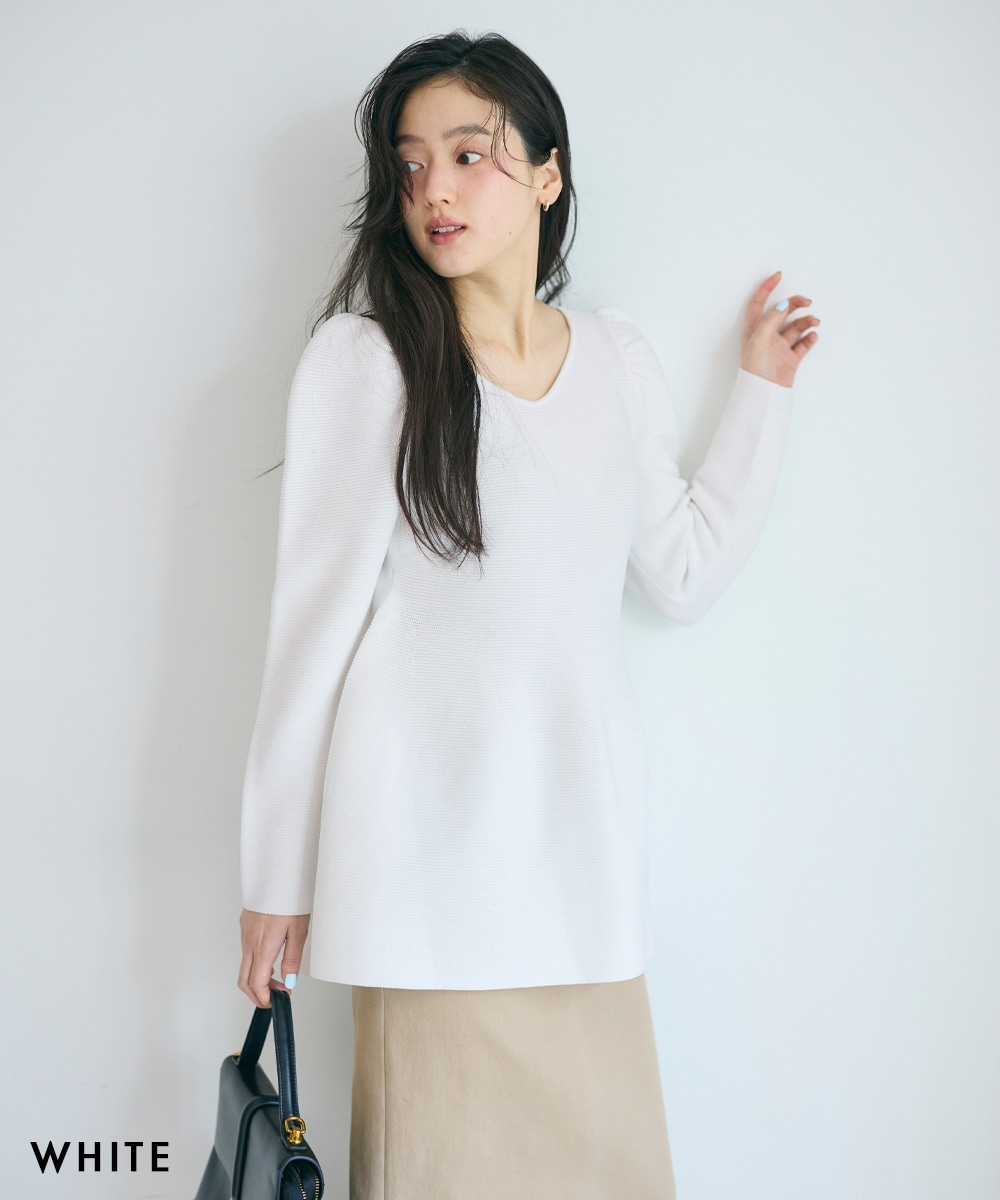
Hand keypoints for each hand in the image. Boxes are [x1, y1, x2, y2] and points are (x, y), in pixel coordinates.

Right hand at [238, 908, 310, 1007]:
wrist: (277, 874)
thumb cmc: (290, 899)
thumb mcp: (298, 931)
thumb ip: (293, 959)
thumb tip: (289, 982)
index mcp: (263, 947)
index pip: (256, 983)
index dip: (264, 997)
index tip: (276, 1001)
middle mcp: (250, 943)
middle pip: (244, 980)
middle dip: (256, 994)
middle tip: (274, 996)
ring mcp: (245, 934)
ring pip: (245, 965)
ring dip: (257, 977)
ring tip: (278, 976)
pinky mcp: (245, 925)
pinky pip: (246, 950)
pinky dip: (255, 961)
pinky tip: (271, 956)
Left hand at [741, 271, 819, 387]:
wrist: (765, 394)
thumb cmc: (756, 369)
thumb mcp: (759, 340)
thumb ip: (771, 320)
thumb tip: (782, 305)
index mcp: (754, 330)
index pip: (759, 303)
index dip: (767, 288)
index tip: (779, 276)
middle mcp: (767, 336)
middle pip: (782, 312)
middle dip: (795, 304)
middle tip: (807, 302)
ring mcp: (780, 346)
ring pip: (796, 327)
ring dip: (806, 321)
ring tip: (815, 322)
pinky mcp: (791, 358)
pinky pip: (803, 343)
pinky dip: (810, 337)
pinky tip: (813, 336)